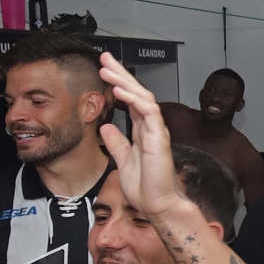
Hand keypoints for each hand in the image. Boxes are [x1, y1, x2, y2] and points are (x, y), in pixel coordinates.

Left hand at [98, 53, 185, 218]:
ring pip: (143, 97)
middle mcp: (151, 127)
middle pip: (137, 92)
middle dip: (120, 74)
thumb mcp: (123, 162)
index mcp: (143, 131)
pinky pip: (148, 112)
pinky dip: (133, 100)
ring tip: (106, 70)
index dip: (118, 83)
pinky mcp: (159, 138)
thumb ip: (116, 144)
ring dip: (124, 82)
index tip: (104, 69)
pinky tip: (119, 91)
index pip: (131, 100)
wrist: (157, 206)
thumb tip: (107, 127)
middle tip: (105, 57)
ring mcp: (156, 131)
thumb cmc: (145, 188)